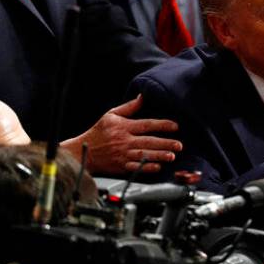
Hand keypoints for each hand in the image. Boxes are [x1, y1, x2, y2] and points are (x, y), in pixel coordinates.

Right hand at [60, 94, 181, 174]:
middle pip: (148, 141)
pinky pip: (136, 167)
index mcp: (123, 127)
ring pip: (144, 155)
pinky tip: (158, 167)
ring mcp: (123, 154)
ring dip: (159, 156)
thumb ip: (129, 107)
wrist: (84, 152)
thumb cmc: (98, 132)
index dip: (162, 125)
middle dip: (165, 143)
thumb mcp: (111, 115)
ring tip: (172, 156)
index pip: (146, 125)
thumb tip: (142, 96)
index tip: (175, 126)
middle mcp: (124, 141)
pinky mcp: (121, 166)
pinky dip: (147, 167)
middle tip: (179, 145)